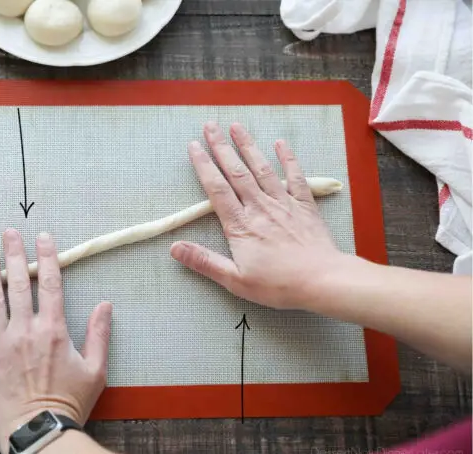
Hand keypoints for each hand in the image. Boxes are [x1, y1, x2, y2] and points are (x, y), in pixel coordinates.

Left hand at [0, 230, 111, 453]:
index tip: (42, 237)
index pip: (50, 284)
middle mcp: (25, 330)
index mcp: (53, 330)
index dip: (46, 257)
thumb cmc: (68, 404)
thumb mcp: (96, 371)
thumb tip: (105, 305)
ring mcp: (0, 343)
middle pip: (19, 283)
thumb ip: (99, 335)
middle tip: (9, 232)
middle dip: (15, 254)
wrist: (39, 432)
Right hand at [170, 122, 343, 309]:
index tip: (194, 146)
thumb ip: (204, 262)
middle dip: (222, 147)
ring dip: (248, 145)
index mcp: (240, 225)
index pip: (217, 189)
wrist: (322, 281)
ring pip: (262, 168)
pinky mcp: (304, 206)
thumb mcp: (235, 280)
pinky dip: (288, 159)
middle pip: (237, 171)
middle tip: (210, 125)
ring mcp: (283, 203)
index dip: (204, 165)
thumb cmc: (278, 285)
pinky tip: (280, 143)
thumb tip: (174, 248)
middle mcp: (260, 207)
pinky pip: (295, 177)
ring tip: (237, 126)